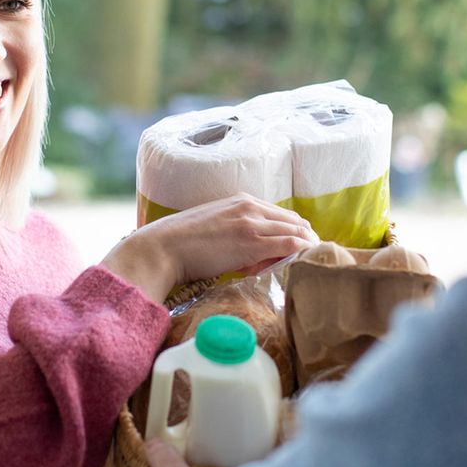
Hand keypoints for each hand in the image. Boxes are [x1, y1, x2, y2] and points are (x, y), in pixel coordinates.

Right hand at [101, 193, 318, 302]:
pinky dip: (301, 253)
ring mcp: (252, 222)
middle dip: (303, 241)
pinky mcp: (253, 241)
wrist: (162, 248)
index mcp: (241, 200)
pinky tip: (301, 264)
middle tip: (301, 262)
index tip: (291, 252)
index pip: (281, 215)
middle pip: (294, 221)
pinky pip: (290, 244)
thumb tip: (253, 255)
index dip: (291, 233)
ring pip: (296, 232)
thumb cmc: (181, 245)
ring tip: (304, 266)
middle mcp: (250, 206)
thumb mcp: (215, 229)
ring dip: (304, 249)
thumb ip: (236, 234)